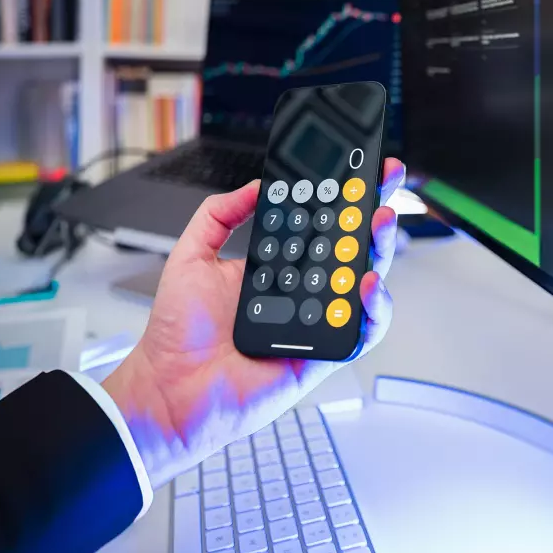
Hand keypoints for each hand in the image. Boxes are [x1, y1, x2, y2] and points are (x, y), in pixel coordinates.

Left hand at [103, 159, 405, 488]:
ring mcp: (317, 322)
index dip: (344, 198)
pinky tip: (367, 285)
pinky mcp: (324, 354)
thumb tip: (256, 186)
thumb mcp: (192, 255)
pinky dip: (374, 309)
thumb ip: (219, 214)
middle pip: (353, 248)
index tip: (360, 167)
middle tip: (383, 184)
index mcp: (278, 267)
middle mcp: (303, 292)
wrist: (170, 386)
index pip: (320, 226)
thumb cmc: (179, 333)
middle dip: (375, 212)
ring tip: (380, 224)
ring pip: (367, 283)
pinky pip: (362, 332)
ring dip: (381, 250)